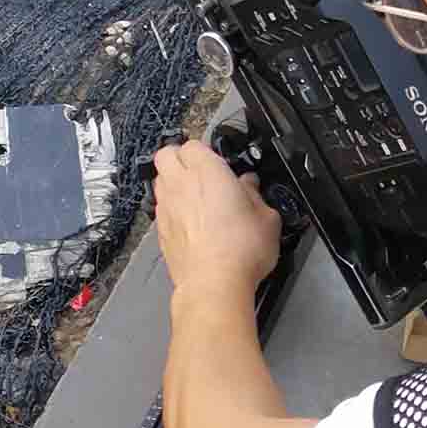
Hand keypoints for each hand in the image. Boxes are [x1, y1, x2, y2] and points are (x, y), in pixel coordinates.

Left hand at [151, 141, 280, 298]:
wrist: (213, 284)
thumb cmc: (239, 251)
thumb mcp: (267, 217)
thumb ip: (256, 195)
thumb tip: (250, 187)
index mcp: (208, 171)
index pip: (194, 144)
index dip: (207, 151)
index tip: (221, 164)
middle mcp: (181, 184)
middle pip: (166, 154)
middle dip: (180, 158)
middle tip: (200, 172)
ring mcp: (167, 207)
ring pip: (159, 180)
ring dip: (173, 182)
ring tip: (195, 197)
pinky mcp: (161, 230)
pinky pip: (161, 208)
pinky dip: (172, 209)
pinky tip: (191, 223)